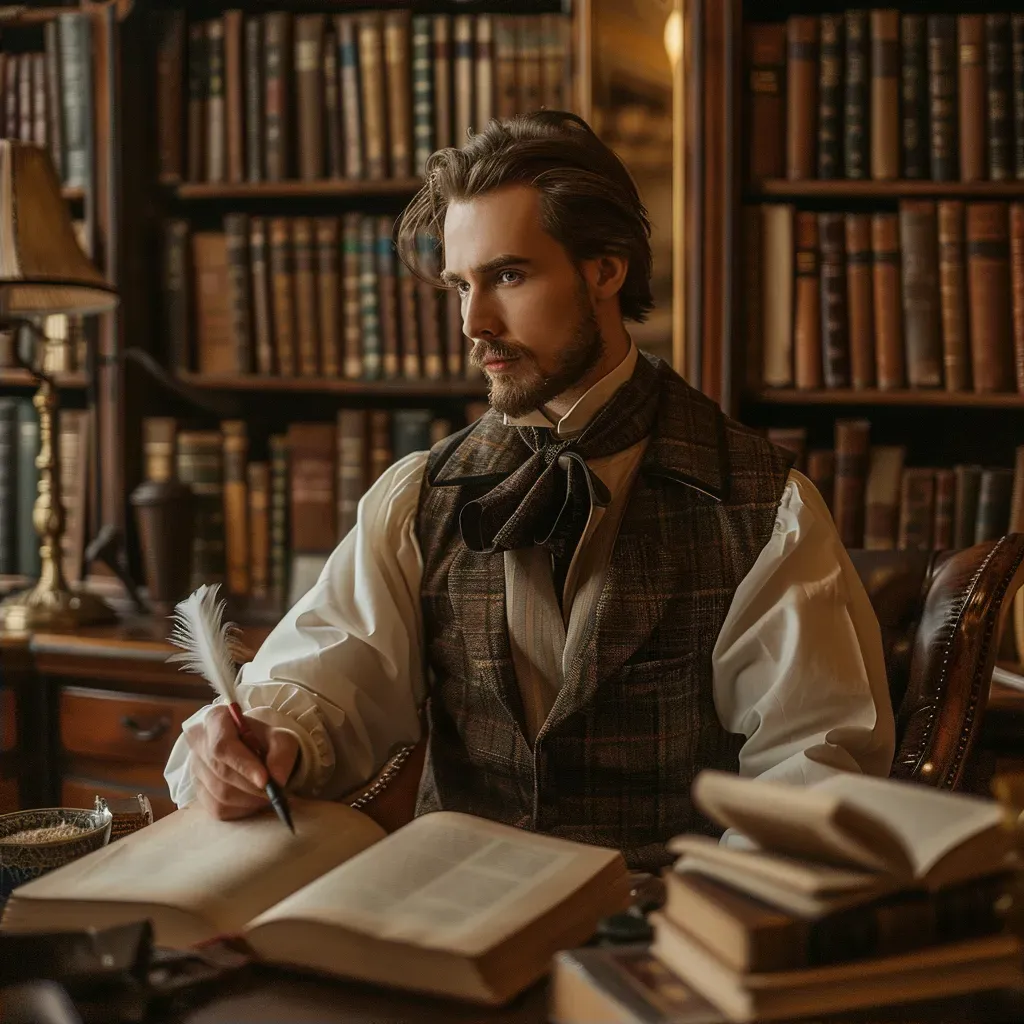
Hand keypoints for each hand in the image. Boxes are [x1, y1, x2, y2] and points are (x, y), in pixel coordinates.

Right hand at [184, 705, 298, 820]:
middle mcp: (198, 743)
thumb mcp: (281, 739)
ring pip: (220, 793)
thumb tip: (277, 779)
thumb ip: (282, 753)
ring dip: (250, 799)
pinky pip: (219, 808)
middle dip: (252, 785)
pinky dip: (242, 809)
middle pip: (222, 772)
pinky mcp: (198, 792)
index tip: (265, 780)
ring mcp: (195, 768)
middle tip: (274, 792)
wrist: (255, 751)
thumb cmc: (265, 741)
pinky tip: (254, 800)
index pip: (223, 745)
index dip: (243, 765)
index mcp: (215, 720)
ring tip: (267, 794)